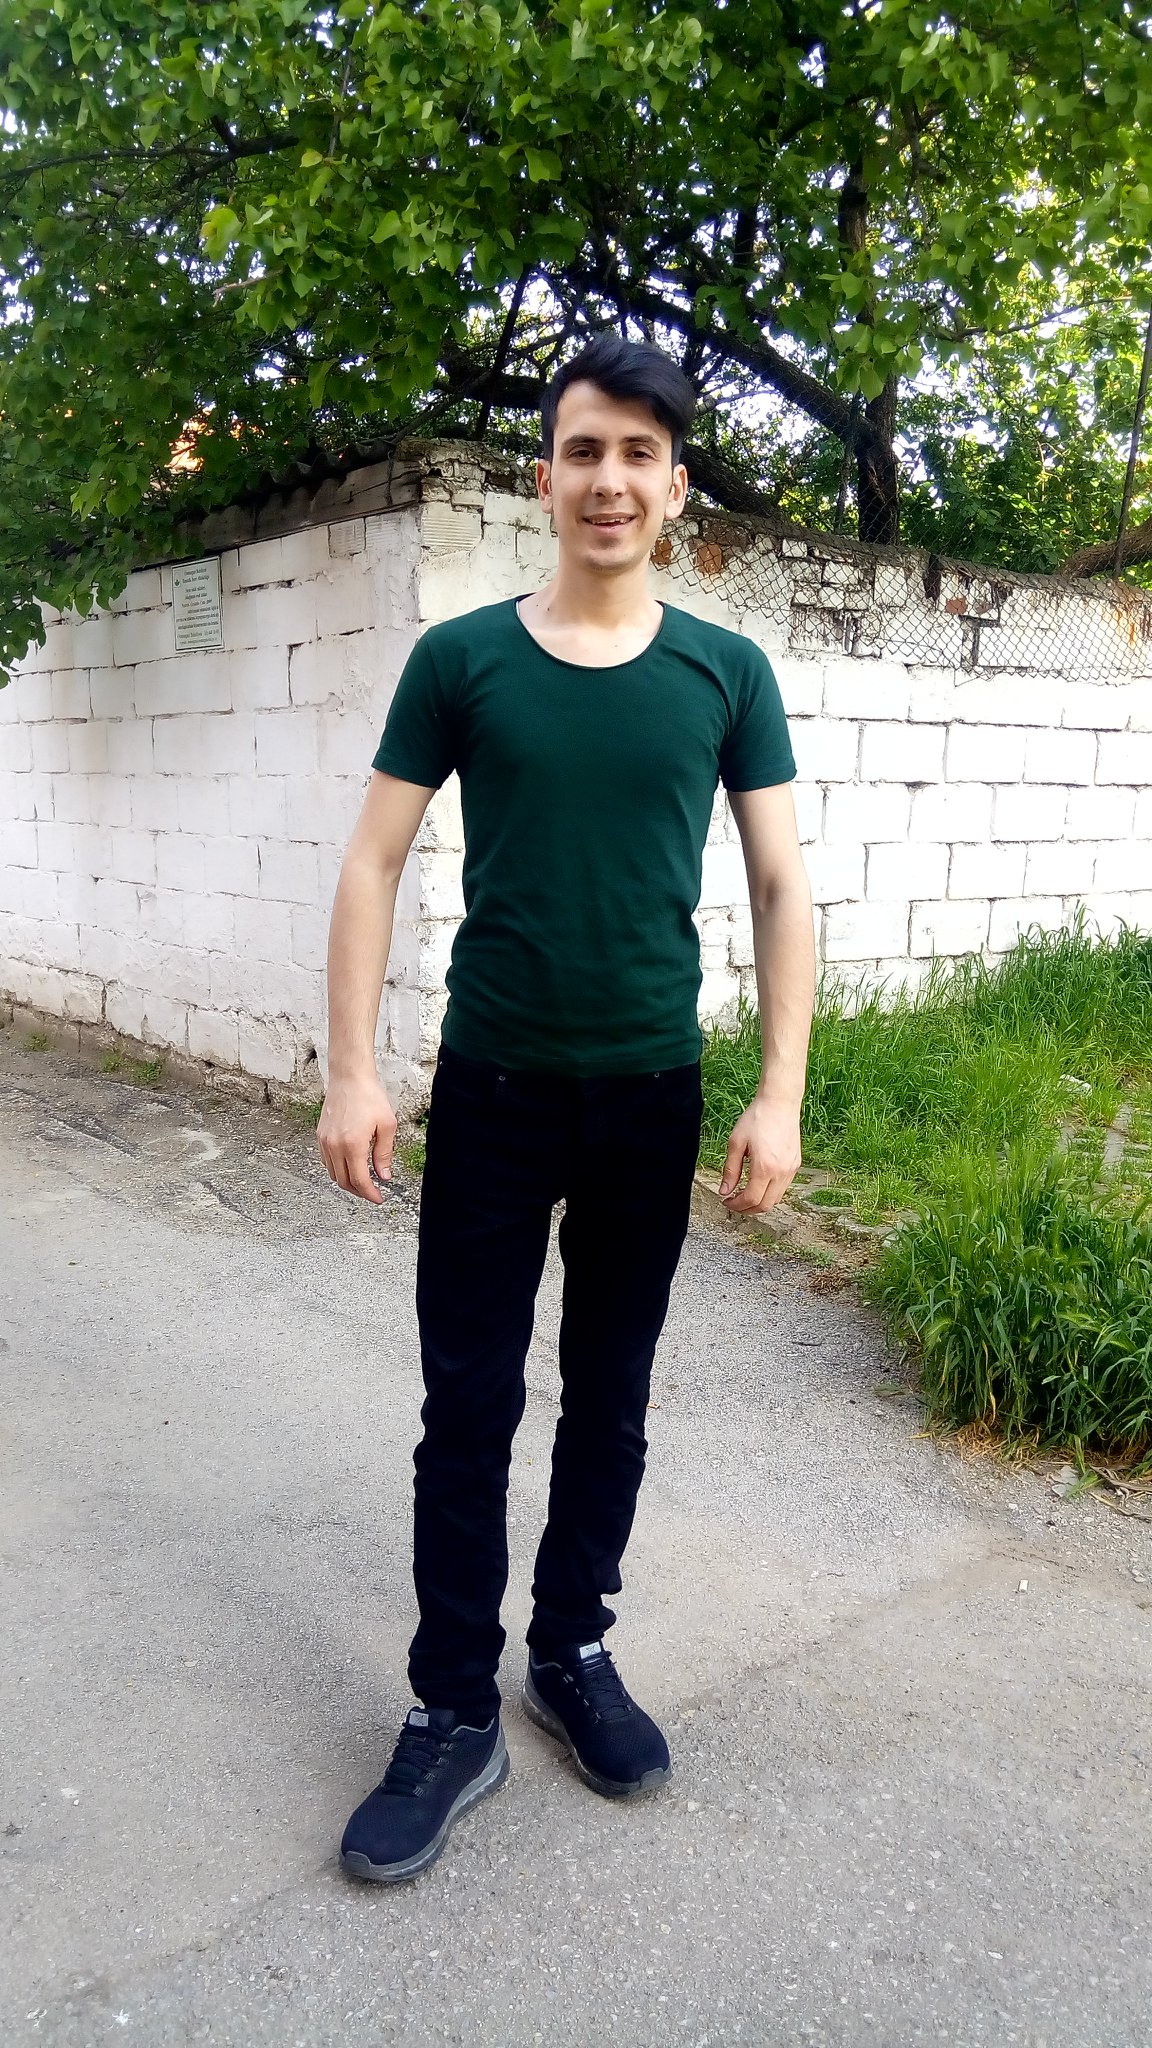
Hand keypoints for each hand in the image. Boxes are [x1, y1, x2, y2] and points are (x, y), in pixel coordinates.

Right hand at [317, 1071, 397, 1205]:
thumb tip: (384, 1176)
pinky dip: (338, 1170)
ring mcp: (325, 1141)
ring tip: (363, 1181)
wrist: (349, 1078)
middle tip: (373, 1192)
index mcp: (352, 1144)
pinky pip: (327, 1162)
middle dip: (359, 1191)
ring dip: (348, 1182)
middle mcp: (334, 1146)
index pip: (360, 1181)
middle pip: (344, 1182)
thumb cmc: (369, 1096)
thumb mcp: (386, 1125)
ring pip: (334, 1174)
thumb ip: (384, 1154)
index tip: (379, 1199)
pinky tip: (350, 1166)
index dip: (370, 1194)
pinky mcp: (320, 1136)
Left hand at [718, 1095, 801, 1213]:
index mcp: (764, 1167)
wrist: (780, 1103)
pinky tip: (759, 1183)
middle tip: (734, 1203)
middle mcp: (781, 1172)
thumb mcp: (736, 1143)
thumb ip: (730, 1170)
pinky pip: (783, 1187)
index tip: (727, 1201)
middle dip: (748, 1209)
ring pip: (776, 1198)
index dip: (737, 1205)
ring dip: (760, 1202)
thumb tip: (724, 1190)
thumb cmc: (757, 1118)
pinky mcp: (796, 1164)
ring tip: (745, 1194)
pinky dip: (770, 1192)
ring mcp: (791, 1169)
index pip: (751, 1199)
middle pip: (765, 1205)